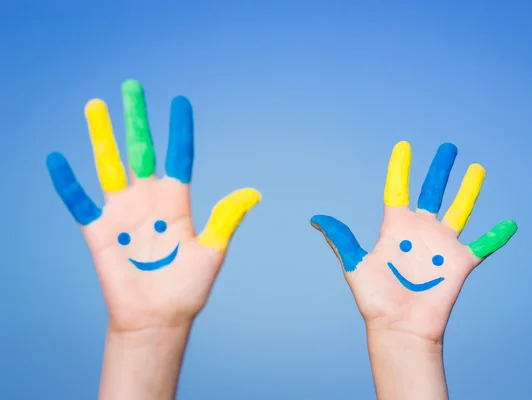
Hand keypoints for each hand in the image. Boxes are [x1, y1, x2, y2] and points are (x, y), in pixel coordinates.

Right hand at [46, 79, 260, 333]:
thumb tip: (253, 192)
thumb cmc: (187, 288)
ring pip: (109, 165)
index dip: (179, 130)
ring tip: (95, 104)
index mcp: (177, 202)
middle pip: (140, 151)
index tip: (180, 102)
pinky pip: (79, 202)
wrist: (159, 318)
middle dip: (136, 119)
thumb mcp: (212, 251)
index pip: (178, 156)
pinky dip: (68, 182)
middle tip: (133, 86)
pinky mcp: (99, 231)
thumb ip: (225, 219)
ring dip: (102, 136)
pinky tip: (58, 159)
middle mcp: (148, 200)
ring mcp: (122, 213)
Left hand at [311, 141, 516, 343]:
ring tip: (477, 169)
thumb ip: (341, 238)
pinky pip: (483, 246)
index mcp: (396, 227)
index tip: (403, 146)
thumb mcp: (355, 264)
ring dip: (469, 190)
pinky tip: (510, 224)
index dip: (400, 168)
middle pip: (433, 191)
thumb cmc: (375, 299)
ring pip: (460, 210)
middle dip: (440, 169)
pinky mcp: (460, 263)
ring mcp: (442, 245)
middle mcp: (421, 231)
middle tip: (448, 147)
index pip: (399, 189)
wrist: (399, 328)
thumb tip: (316, 218)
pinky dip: (496, 236)